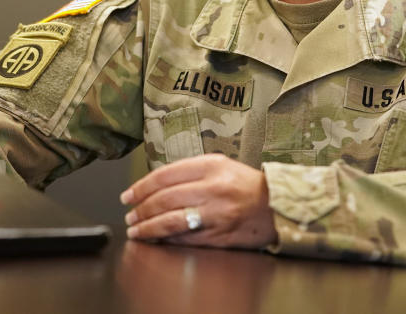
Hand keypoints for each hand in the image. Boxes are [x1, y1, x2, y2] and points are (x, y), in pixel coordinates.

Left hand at [120, 153, 277, 248]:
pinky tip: (157, 239)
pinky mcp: (220, 235)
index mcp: (211, 166)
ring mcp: (216, 214)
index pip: (165, 176)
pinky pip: (186, 238)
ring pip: (171, 221)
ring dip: (148, 228)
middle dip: (141, 210)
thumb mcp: (220, 165)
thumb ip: (190, 171)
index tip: (127, 196)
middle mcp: (213, 188)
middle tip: (129, 216)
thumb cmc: (246, 184)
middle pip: (164, 199)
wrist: (278, 205)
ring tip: (136, 231)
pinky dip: (167, 240)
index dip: (141, 187)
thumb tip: (155, 186)